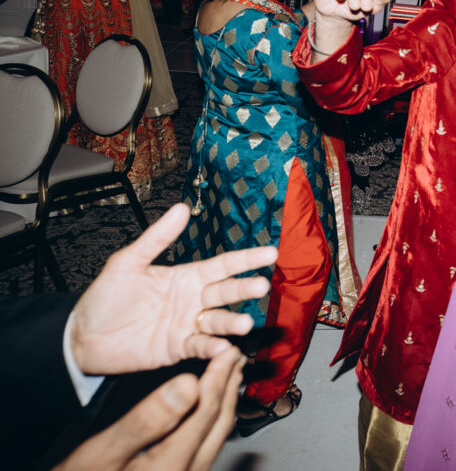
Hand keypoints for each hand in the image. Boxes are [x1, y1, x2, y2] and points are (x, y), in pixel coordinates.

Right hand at [55, 347, 244, 470]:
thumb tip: (188, 384)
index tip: (229, 350)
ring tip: (226, 378)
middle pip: (218, 423)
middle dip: (228, 386)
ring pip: (215, 435)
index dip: (220, 377)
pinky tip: (203, 414)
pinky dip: (210, 421)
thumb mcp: (104, 451)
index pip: (207, 411)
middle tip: (235, 357)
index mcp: (173, 463)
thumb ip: (148, 418)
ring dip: (223, 403)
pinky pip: (205, 446)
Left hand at [69, 204, 276, 375]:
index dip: (247, 259)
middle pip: (227, 292)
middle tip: (261, 286)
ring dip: (233, 322)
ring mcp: (187, 325)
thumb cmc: (104, 298)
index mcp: (186, 276)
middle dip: (245, 289)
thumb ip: (157, 239)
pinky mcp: (178, 349)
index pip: (224, 265)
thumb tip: (181, 208)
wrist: (83, 338)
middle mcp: (193, 300)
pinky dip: (213, 347)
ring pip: (218, 321)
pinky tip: (221, 347)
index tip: (271, 253)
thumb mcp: (127, 263)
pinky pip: (201, 346)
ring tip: (243, 324)